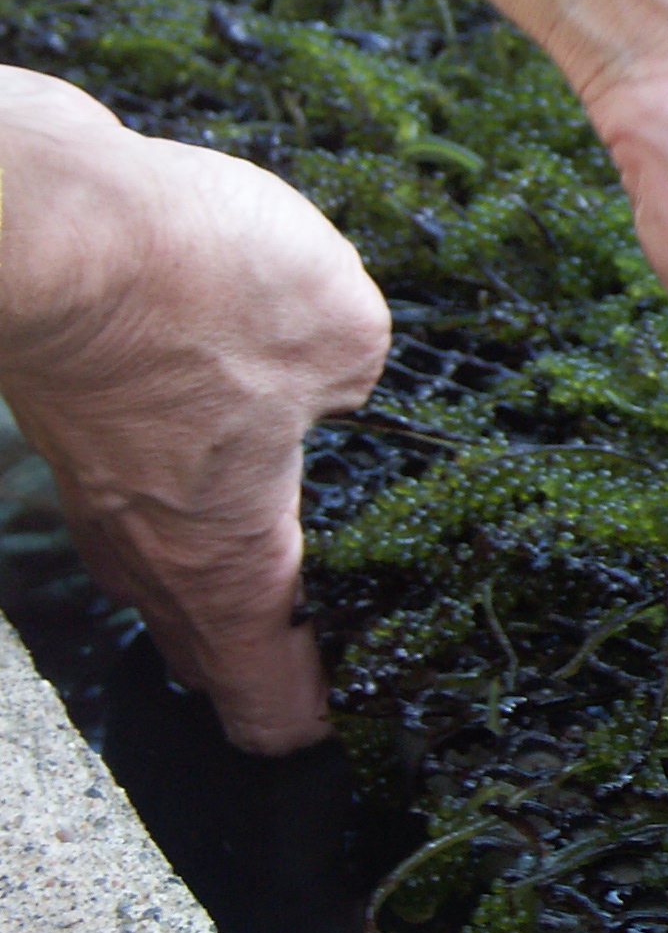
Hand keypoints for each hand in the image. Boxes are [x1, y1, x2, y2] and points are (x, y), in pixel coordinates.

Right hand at [0, 72, 389, 752]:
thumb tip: (331, 386)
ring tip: (277, 565)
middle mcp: (148, 542)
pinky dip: (177, 481)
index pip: (262, 696)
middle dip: (260, 659)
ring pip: (160, 562)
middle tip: (321, 654)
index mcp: (226, 561)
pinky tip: (220, 434)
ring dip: (213, 571)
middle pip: (204, 644)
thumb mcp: (344, 336)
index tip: (355, 719)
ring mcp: (97, 481)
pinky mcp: (75, 413)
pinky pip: (136, 479)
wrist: (44, 213)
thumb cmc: (193, 285)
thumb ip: (357, 383)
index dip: (314, 717)